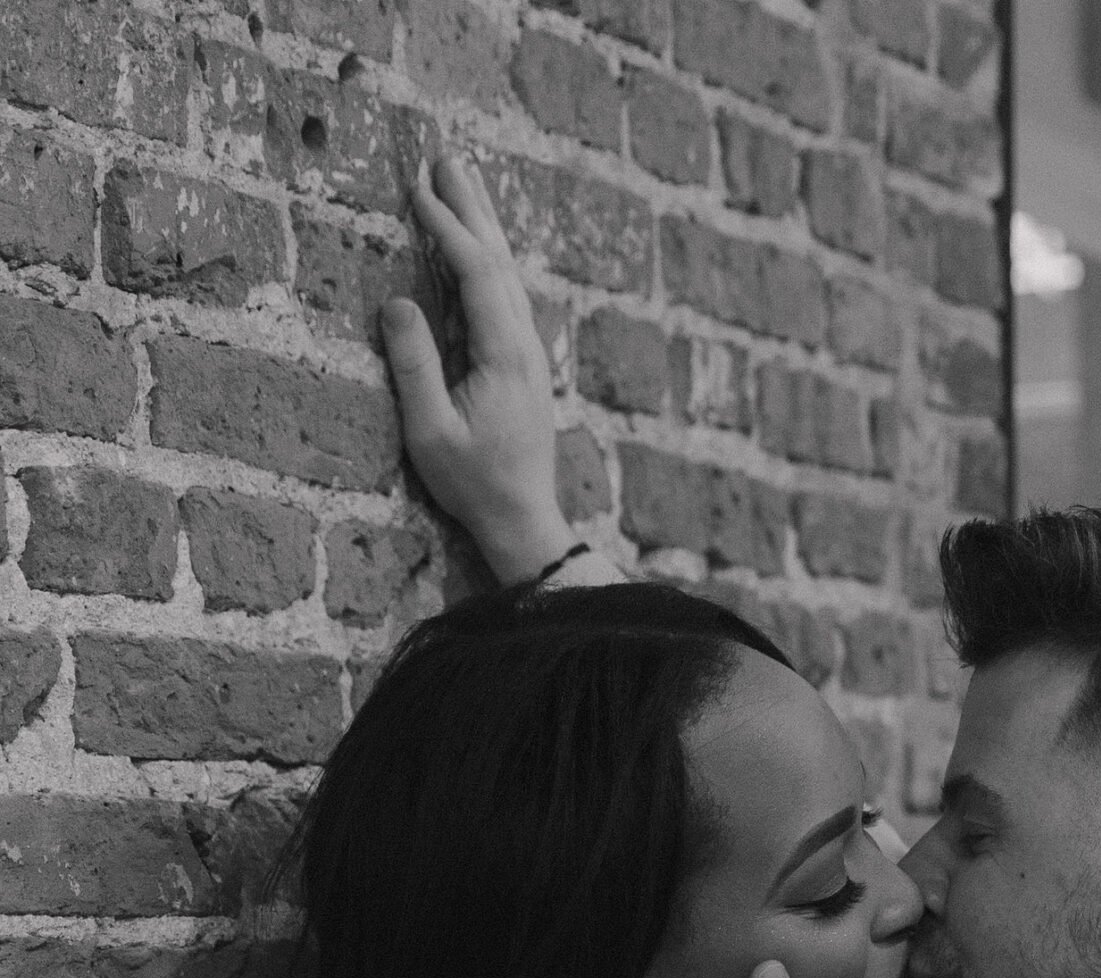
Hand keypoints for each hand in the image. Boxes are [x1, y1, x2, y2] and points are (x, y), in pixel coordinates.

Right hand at [381, 155, 572, 584]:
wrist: (525, 522)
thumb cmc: (474, 485)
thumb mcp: (431, 433)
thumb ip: (414, 366)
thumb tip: (396, 303)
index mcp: (504, 355)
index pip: (477, 272)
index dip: (448, 227)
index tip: (418, 190)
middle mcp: (525, 346)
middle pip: (501, 261)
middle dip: (472, 207)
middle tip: (446, 159)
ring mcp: (531, 355)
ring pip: (510, 276)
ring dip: (485, 227)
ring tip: (462, 185)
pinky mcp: (527, 367)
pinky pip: (509, 298)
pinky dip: (491, 261)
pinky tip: (480, 250)